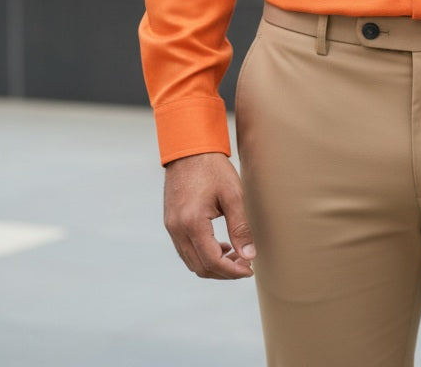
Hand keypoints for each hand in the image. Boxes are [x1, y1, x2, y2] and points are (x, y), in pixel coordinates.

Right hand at [163, 151, 255, 279]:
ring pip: (191, 261)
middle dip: (224, 272)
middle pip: (200, 267)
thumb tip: (249, 255)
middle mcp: (177, 229)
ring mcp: (171, 227)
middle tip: (245, 265)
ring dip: (213, 265)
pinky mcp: (171, 222)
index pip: (212, 261)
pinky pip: (185, 249)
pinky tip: (220, 245)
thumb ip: (240, 227)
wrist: (189, 148)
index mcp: (192, 223)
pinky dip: (202, 254)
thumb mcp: (233, 195)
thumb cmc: (212, 168)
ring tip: (235, 256)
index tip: (250, 269)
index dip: (232, 271)